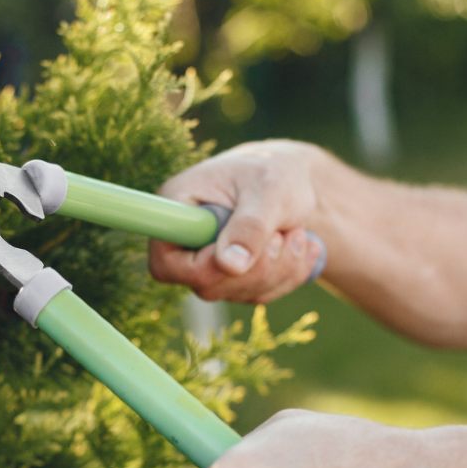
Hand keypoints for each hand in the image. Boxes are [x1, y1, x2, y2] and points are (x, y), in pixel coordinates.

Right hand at [149, 139, 330, 302]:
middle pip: (207, 285)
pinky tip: (301, 245)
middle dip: (258, 266)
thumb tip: (231, 266)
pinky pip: (260, 294)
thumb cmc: (275, 172)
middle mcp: (185, 240)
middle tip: (283, 233)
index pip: (165, 262)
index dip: (203, 268)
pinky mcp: (233, 277)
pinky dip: (289, 274)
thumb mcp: (268, 189)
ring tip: (295, 231)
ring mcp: (208, 263)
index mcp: (177, 207)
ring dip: (280, 268)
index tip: (242, 252)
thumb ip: (250, 226)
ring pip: (239, 292)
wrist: (293, 179)